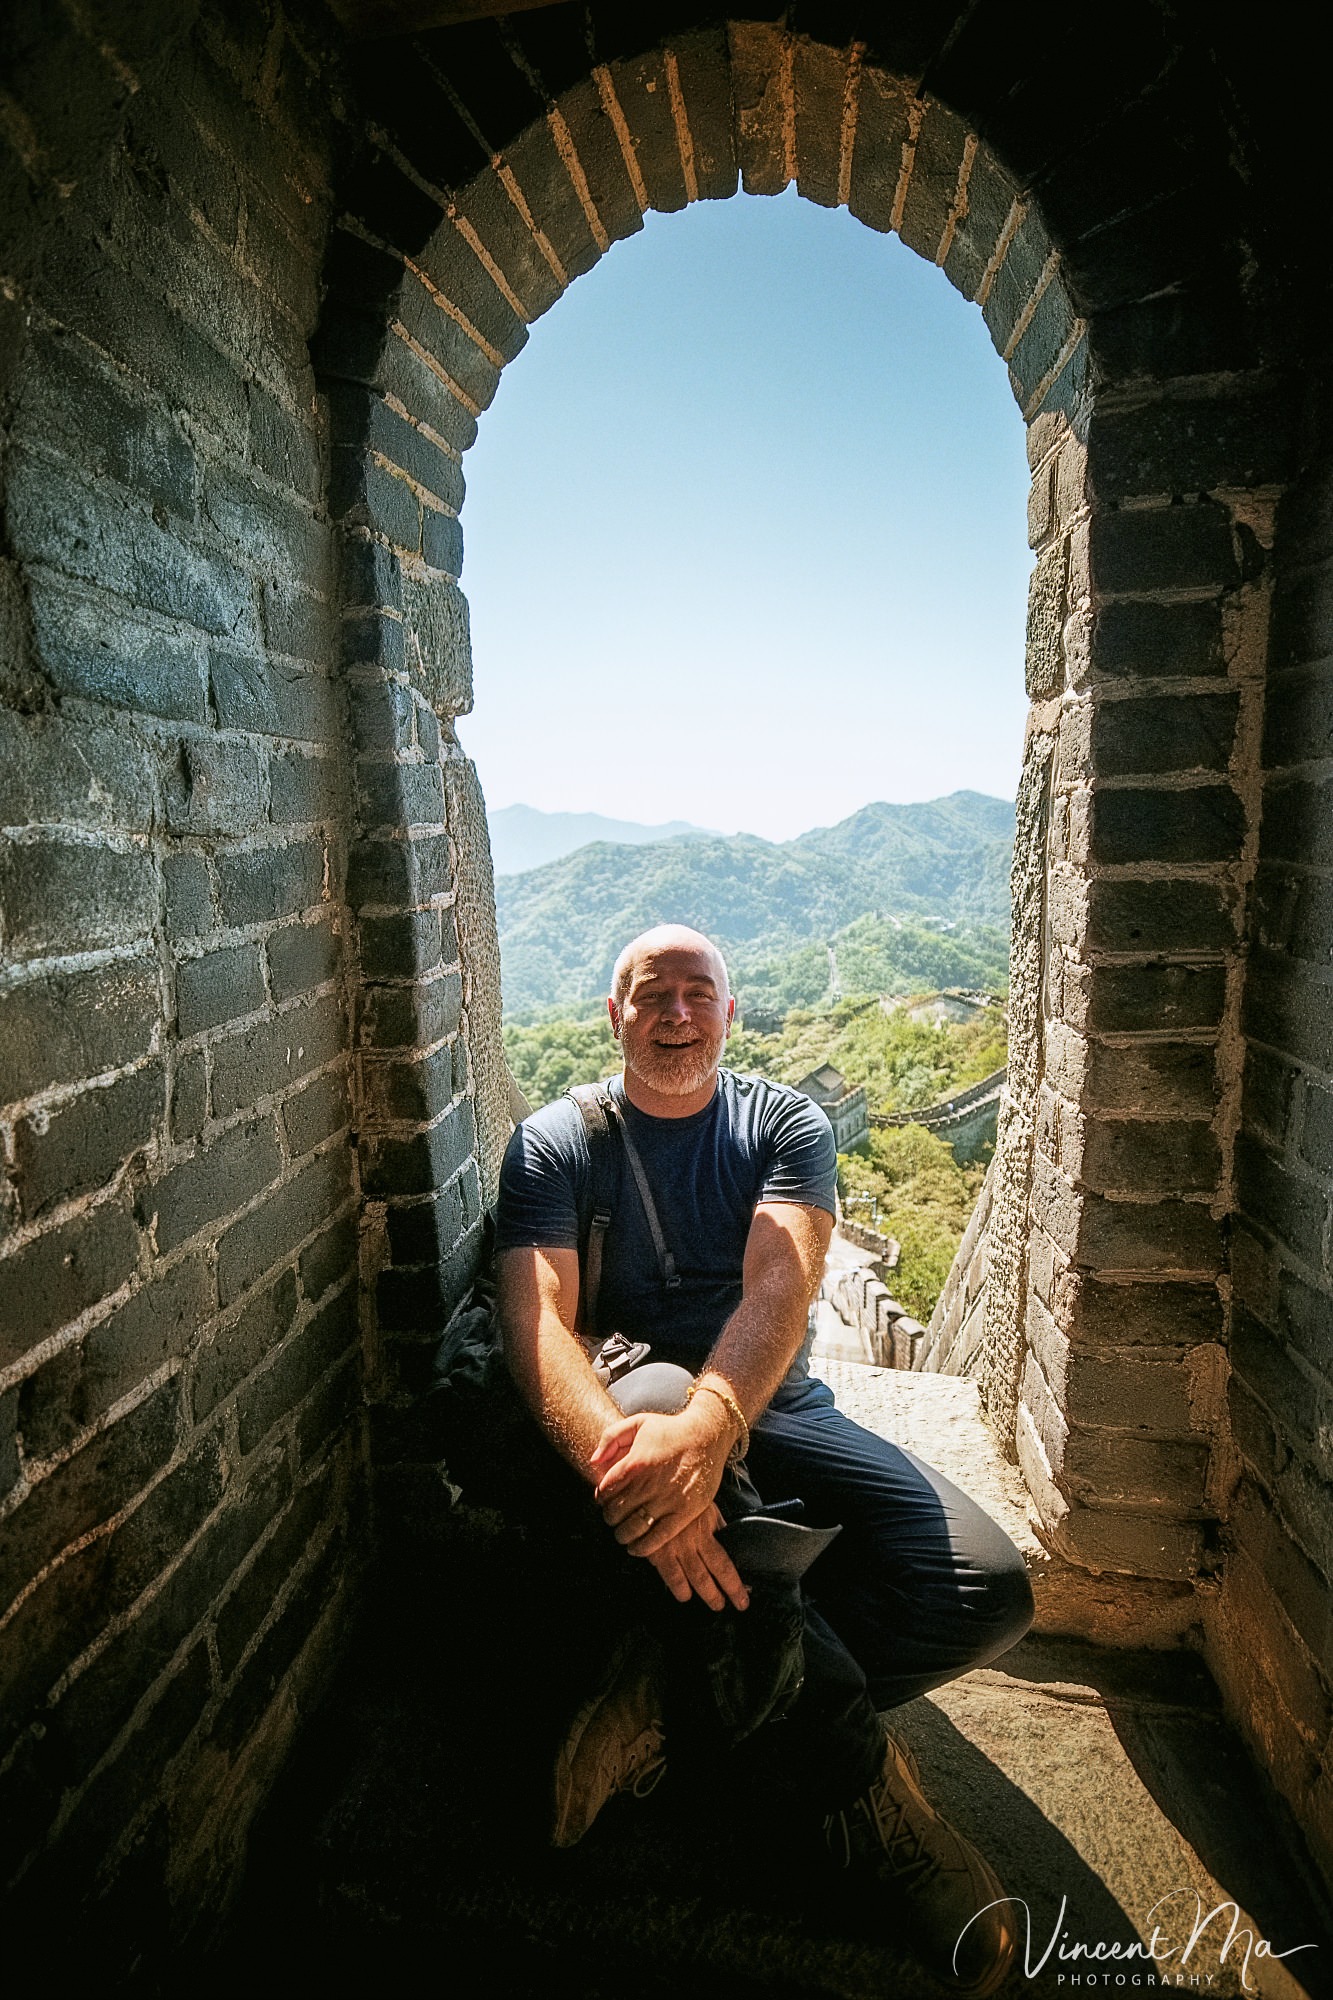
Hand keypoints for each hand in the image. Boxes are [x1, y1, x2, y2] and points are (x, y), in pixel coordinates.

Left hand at [590, 1401, 732, 1553]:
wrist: (708, 1435)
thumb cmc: (671, 1430)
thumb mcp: (638, 1422)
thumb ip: (610, 1438)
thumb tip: (593, 1461)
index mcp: (635, 1463)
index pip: (605, 1491)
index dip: (601, 1499)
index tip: (605, 1501)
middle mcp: (649, 1484)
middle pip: (616, 1513)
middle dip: (610, 1518)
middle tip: (613, 1518)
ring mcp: (667, 1500)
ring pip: (633, 1529)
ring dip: (622, 1535)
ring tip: (623, 1533)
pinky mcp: (684, 1512)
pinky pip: (657, 1538)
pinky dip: (642, 1548)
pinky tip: (636, 1548)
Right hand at [646, 1505, 748, 1611]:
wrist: (653, 1484)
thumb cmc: (683, 1496)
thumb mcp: (706, 1507)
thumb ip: (718, 1526)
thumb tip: (734, 1544)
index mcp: (704, 1530)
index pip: (723, 1565)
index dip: (733, 1586)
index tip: (742, 1600)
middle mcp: (688, 1542)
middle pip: (704, 1578)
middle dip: (715, 1596)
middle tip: (721, 1605)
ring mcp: (669, 1547)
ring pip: (684, 1581)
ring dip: (694, 1594)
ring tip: (702, 1600)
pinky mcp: (651, 1550)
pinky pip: (665, 1575)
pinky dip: (674, 1586)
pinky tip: (681, 1592)